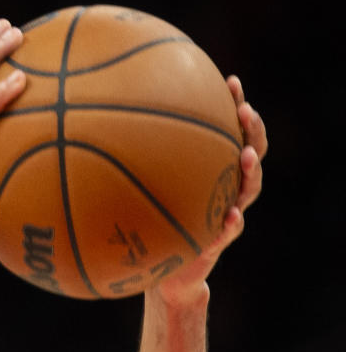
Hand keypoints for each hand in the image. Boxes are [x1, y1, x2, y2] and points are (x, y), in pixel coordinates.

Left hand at [154, 74, 267, 306]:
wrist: (166, 269)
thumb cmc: (151, 220)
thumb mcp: (140, 187)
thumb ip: (131, 157)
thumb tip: (98, 119)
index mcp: (212, 166)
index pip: (231, 129)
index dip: (235, 105)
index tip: (232, 82)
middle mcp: (226, 184)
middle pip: (252, 150)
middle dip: (252, 129)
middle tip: (246, 111)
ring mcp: (228, 210)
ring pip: (250, 188)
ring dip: (251, 170)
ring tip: (247, 156)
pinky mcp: (220, 239)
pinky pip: (230, 230)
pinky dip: (231, 222)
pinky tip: (229, 215)